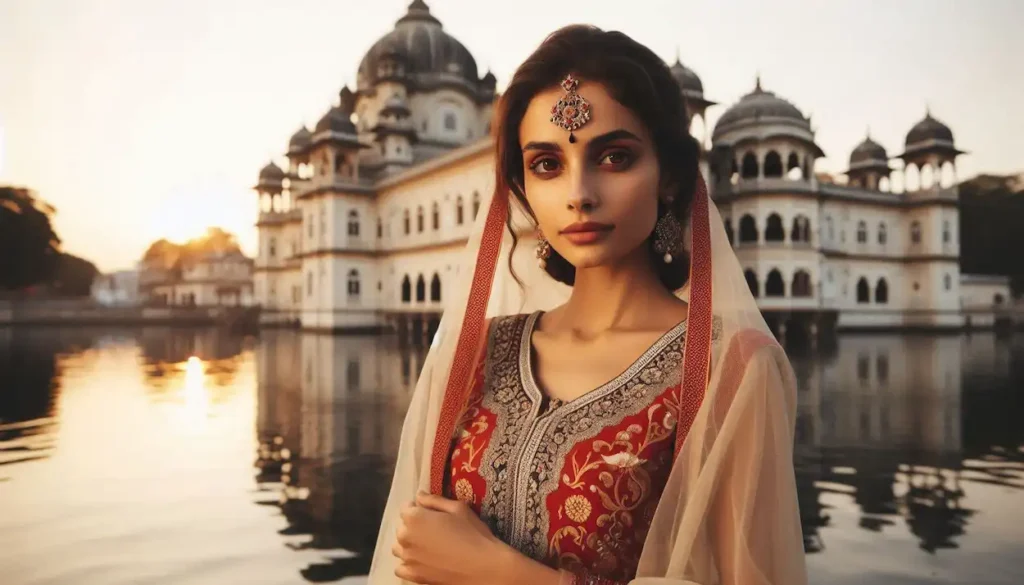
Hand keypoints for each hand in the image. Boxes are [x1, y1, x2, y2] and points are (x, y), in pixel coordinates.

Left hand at [392, 491, 511, 584]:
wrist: (483, 568)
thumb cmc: (473, 533)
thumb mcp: (458, 509)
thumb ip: (434, 500)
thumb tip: (419, 495)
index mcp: (415, 518)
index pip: (406, 508)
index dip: (419, 508)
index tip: (432, 513)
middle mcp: (405, 537)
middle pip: (402, 527)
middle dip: (414, 525)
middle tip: (434, 529)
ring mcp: (407, 559)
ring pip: (399, 547)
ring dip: (409, 544)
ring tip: (428, 545)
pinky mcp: (412, 576)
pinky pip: (401, 568)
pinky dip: (408, 563)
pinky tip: (422, 561)